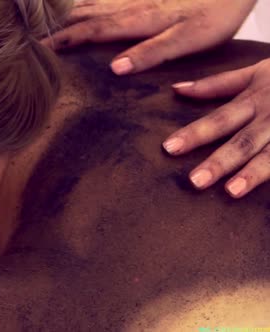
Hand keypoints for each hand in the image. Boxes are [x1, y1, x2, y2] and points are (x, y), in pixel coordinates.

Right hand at [43, 0, 255, 74]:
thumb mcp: (188, 39)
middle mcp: (130, 7)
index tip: (38, 50)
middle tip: (30, 37)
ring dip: (67, 14)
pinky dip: (85, 3)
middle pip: (84, 15)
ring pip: (92, 5)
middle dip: (57, 26)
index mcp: (137, 21)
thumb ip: (152, 52)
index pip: (91, 31)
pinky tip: (80, 6)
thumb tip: (115, 69)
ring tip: (46, 23)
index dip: (64, 41)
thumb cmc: (215, 14)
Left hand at [163, 58, 269, 197]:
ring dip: (253, 173)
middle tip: (193, 182)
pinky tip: (269, 202)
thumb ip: (217, 84)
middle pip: (243, 141)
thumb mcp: (257, 72)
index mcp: (256, 99)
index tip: (168, 148)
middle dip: (219, 161)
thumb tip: (176, 90)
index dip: (195, 133)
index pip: (219, 119)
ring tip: (231, 192)